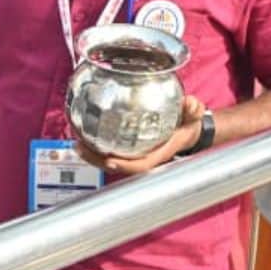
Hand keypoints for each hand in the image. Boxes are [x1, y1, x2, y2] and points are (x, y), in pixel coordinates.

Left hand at [74, 94, 206, 176]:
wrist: (189, 131)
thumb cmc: (189, 125)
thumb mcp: (193, 115)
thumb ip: (192, 109)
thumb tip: (189, 102)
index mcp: (159, 154)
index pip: (139, 165)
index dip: (124, 165)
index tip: (110, 160)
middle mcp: (145, 157)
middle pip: (118, 167)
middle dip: (98, 161)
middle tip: (81, 148)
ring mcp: (136, 155)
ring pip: (111, 161)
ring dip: (93, 156)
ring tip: (77, 144)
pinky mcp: (130, 150)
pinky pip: (111, 151)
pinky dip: (97, 147)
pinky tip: (85, 136)